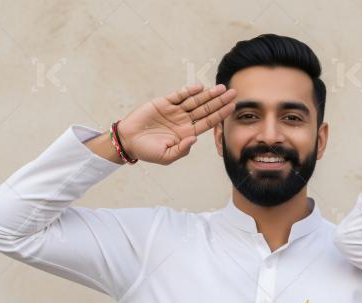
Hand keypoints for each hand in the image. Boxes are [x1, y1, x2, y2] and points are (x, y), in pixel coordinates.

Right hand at [116, 83, 236, 164]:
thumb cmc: (148, 151)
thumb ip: (182, 149)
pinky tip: (199, 87)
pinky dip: (188, 91)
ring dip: (208, 94)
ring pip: (195, 100)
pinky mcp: (163, 103)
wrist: (128, 141)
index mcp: (188, 133)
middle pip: (206, 109)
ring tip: (221, 88)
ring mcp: (175, 111)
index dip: (221, 114)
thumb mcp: (167, 156)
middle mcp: (184, 120)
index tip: (232, 107)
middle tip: (234, 93)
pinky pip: (178, 95)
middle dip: (220, 101)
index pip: (209, 122)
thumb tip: (194, 138)